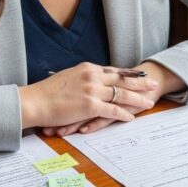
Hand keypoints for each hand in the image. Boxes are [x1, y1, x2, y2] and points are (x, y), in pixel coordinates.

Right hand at [18, 62, 157, 136]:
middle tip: (153, 84)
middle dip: (140, 83)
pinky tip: (131, 118)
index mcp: (88, 68)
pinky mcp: (91, 105)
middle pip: (123, 79)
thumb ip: (82, 78)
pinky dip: (124, 114)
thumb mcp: (68, 77)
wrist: (34, 101)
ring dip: (137, 100)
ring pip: (122, 95)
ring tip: (149, 103)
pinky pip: (113, 110)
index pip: (114, 70)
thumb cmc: (46, 92)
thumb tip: (91, 80)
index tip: (140, 75)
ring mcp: (93, 90)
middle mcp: (93, 76)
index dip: (128, 74)